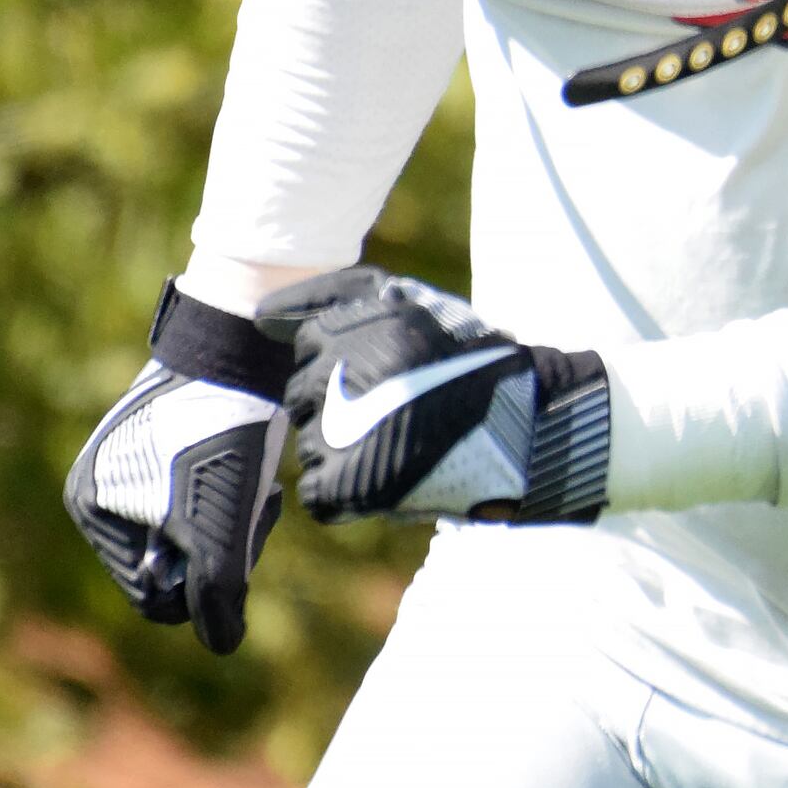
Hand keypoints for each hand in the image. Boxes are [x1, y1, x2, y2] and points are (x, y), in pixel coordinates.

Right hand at [63, 282, 293, 653]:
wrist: (241, 347)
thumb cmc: (223, 438)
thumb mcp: (217, 527)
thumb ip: (215, 592)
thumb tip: (222, 644)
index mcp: (90, 505)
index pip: (148, 591)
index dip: (201, 589)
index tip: (238, 552)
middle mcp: (102, 481)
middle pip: (171, 559)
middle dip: (218, 551)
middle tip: (257, 512)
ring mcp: (136, 455)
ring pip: (193, 526)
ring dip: (230, 521)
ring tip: (260, 489)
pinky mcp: (175, 433)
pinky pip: (205, 490)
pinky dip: (235, 490)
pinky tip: (261, 472)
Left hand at [261, 268, 611, 525]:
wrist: (527, 434)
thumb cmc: (473, 364)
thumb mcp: (420, 306)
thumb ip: (343, 297)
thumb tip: (260, 316)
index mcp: (362, 329)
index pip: (313, 343)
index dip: (351, 359)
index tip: (393, 371)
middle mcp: (346, 377)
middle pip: (307, 392)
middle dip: (343, 401)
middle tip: (401, 409)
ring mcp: (341, 434)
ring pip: (312, 440)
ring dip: (346, 445)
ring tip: (404, 441)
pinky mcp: (347, 485)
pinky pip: (319, 490)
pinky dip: (348, 489)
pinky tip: (392, 473)